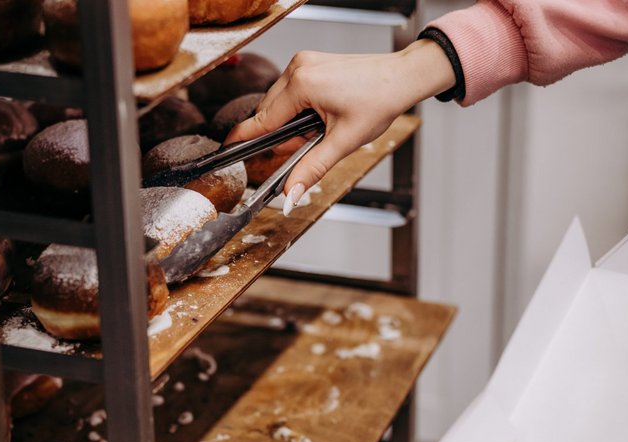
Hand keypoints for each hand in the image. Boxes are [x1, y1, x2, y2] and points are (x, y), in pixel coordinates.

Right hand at [226, 40, 455, 202]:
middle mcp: (297, 68)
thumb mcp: (343, 142)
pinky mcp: (310, 63)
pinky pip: (290, 91)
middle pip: (269, 112)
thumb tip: (291, 193)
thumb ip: (312, 169)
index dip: (243, 139)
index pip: (262, 119)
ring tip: (319, 130)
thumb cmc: (379, 101)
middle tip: (306, 146)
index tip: (226, 151)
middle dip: (282, 136)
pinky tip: (318, 117)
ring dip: (291, 122)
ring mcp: (303, 62)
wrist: (401, 78)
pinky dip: (298, 109)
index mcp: (301, 84)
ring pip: (279, 103)